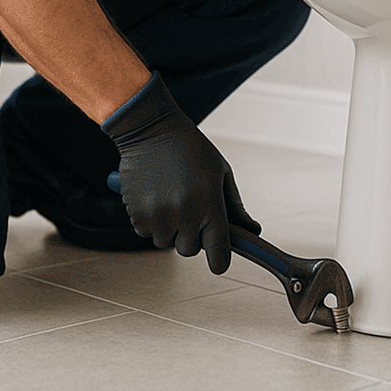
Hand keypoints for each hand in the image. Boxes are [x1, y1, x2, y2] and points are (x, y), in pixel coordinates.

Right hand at [102, 73, 259, 272]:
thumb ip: (235, 206)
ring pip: (166, 242)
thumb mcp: (221, 172)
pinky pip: (147, 232)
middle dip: (193, 236)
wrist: (150, 130)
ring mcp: (159, 216)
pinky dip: (152, 221)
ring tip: (171, 197)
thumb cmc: (190, 149)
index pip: (219, 251)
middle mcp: (184, 214)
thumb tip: (253, 231)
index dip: (220, 259)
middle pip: (190, 250)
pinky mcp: (137, 215)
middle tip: (191, 209)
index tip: (220, 261)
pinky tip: (155, 196)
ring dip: (170, 228)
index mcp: (209, 202)